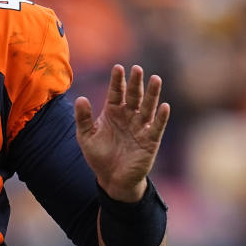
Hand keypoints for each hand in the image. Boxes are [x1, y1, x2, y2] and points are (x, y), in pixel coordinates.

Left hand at [74, 65, 170, 202]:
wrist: (111, 179)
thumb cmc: (99, 156)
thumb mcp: (86, 136)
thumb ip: (83, 118)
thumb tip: (80, 98)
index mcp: (112, 113)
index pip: (116, 93)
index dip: (117, 81)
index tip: (118, 67)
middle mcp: (128, 116)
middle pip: (134, 96)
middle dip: (135, 83)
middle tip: (137, 69)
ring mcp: (140, 127)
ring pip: (148, 107)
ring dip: (152, 94)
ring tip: (156, 79)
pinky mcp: (150, 141)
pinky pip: (156, 127)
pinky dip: (161, 117)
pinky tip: (164, 106)